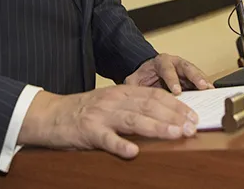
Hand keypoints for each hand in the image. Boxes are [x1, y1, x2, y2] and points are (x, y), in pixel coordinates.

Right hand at [17, 85, 198, 157]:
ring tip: (175, 134)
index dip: (176, 105)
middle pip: (149, 106)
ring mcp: (101, 115)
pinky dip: (120, 145)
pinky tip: (133, 152)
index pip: (155, 95)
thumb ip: (134, 106)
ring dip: (157, 127)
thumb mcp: (111, 102)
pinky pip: (107, 139)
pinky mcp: (88, 132)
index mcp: (122, 92)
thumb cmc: (84, 111)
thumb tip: (165, 116)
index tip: (193, 115)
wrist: (50, 115)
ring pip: (133, 120)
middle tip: (192, 127)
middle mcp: (114, 100)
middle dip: (174, 116)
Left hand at [125, 53, 212, 94]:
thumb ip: (134, 85)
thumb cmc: (143, 77)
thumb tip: (131, 94)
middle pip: (187, 67)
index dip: (173, 80)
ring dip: (204, 81)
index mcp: (161, 61)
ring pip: (196, 73)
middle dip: (195, 76)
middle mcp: (175, 63)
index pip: (167, 69)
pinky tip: (211, 94)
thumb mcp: (134, 80)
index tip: (177, 91)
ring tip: (211, 91)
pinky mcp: (191, 78)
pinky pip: (199, 81)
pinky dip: (206, 87)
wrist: (148, 74)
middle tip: (202, 86)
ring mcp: (185, 70)